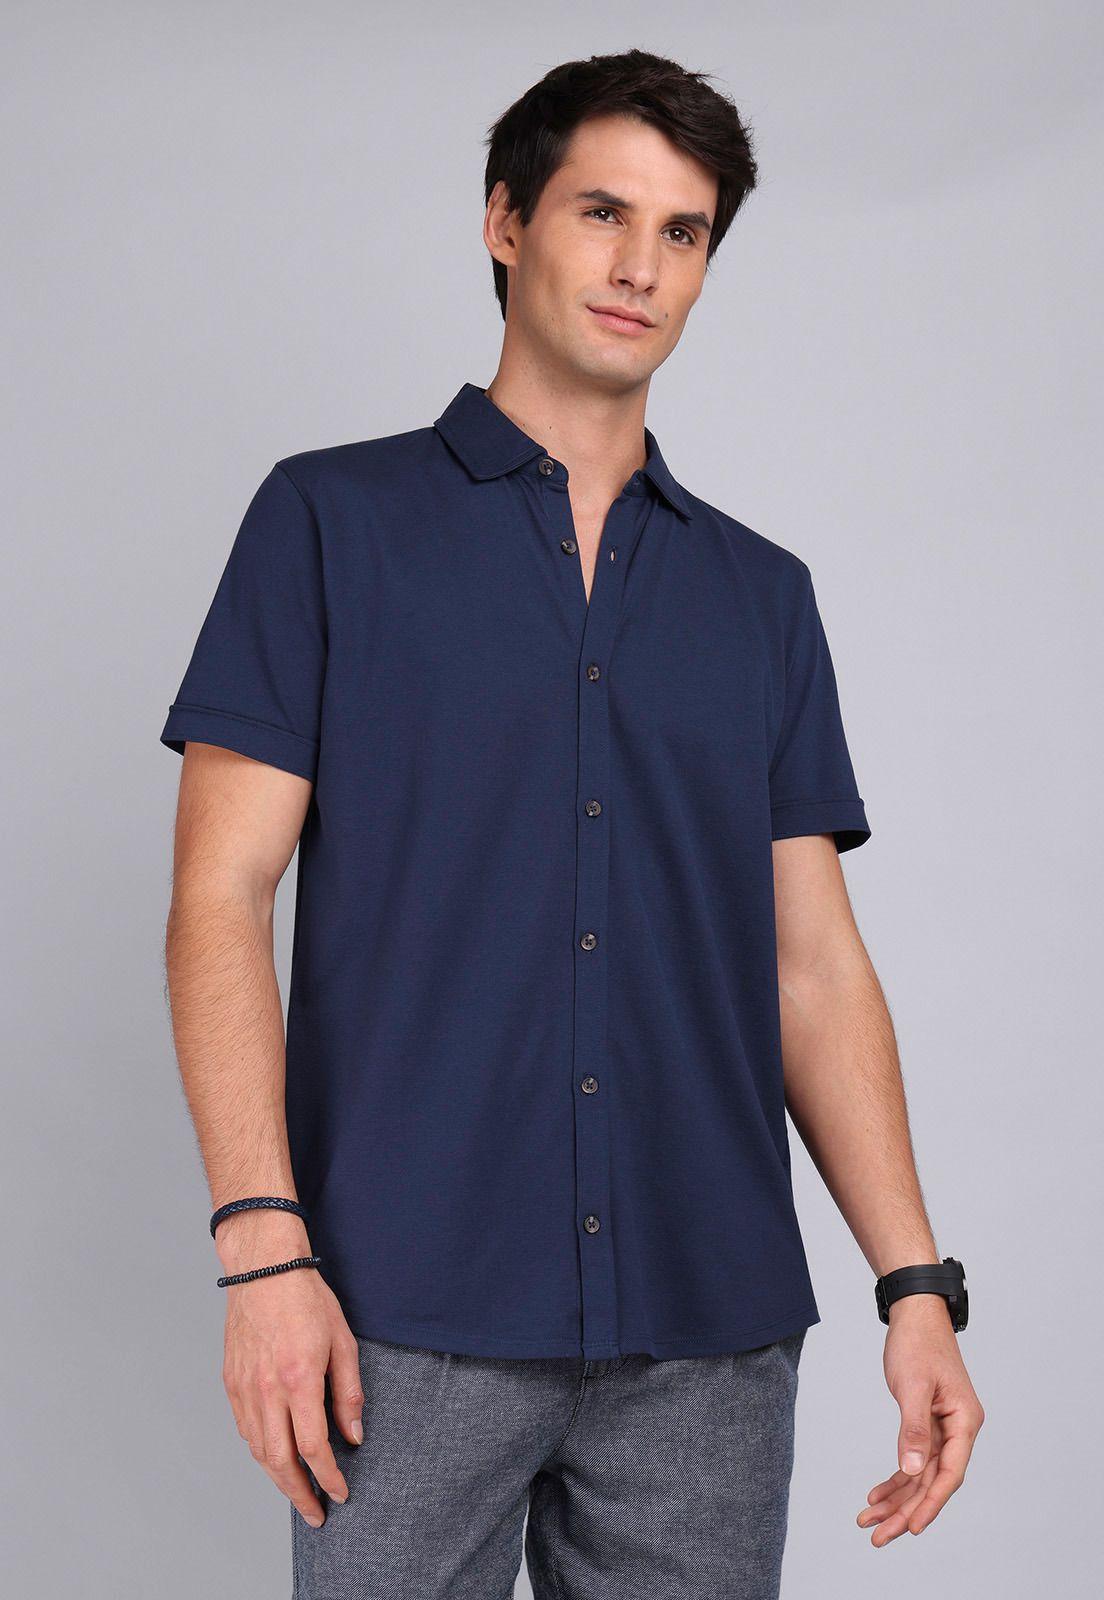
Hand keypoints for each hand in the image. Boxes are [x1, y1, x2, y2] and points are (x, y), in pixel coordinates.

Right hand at [219, 1220, 364, 1528]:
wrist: (263, 1269)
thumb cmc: (306, 1298)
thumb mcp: (343, 1340)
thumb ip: (348, 1392)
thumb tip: (353, 1435)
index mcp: (299, 1379)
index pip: (312, 1448)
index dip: (327, 1477)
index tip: (340, 1494)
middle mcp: (266, 1390)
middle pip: (279, 1461)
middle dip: (299, 1494)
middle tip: (316, 1513)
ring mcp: (244, 1387)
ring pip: (258, 1450)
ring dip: (278, 1479)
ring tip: (297, 1492)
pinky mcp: (231, 1382)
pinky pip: (245, 1429)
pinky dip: (260, 1451)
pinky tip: (274, 1457)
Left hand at [856, 1295, 984, 1545]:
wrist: (915, 1314)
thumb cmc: (918, 1343)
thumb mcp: (912, 1386)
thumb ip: (914, 1429)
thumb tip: (911, 1471)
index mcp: (965, 1422)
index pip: (949, 1474)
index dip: (931, 1504)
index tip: (911, 1529)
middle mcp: (958, 1430)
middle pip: (933, 1481)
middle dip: (905, 1510)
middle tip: (876, 1536)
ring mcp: (944, 1428)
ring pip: (920, 1474)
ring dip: (896, 1499)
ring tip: (868, 1520)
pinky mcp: (928, 1422)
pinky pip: (913, 1459)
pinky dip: (896, 1477)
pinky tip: (877, 1494)